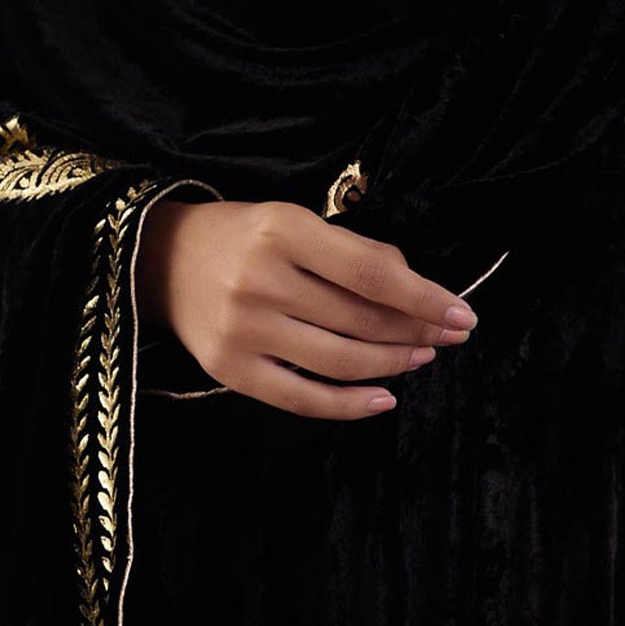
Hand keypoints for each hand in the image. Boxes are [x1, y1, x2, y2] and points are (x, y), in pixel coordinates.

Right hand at [135, 194, 477, 419]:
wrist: (162, 262)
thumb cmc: (244, 238)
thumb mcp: (294, 221)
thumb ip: (352, 252)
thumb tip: (417, 293)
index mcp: (282, 230)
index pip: (371, 273)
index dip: (424, 298)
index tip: (462, 313)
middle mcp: (260, 280)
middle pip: (360, 320)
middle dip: (416, 332)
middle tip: (447, 336)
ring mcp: (242, 330)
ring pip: (340, 361)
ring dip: (392, 364)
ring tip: (419, 357)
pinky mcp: (229, 370)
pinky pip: (302, 398)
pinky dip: (350, 404)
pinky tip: (384, 398)